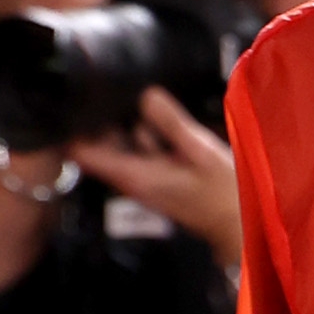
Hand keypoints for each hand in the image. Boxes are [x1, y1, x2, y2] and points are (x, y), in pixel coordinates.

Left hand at [87, 89, 240, 265]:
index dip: (75, 126)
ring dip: (126, 121)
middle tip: (116, 89)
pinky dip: (145, 132)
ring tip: (142, 98)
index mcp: (133, 174)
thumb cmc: (223, 195)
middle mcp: (131, 178)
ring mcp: (143, 178)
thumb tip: (146, 95)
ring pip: (120, 143)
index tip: (80, 100)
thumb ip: (171, 123)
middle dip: (102, 117)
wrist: (238, 224)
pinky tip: (163, 119)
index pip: (82, 153)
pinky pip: (140, 148)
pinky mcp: (156, 175)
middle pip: (97, 144)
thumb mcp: (200, 151)